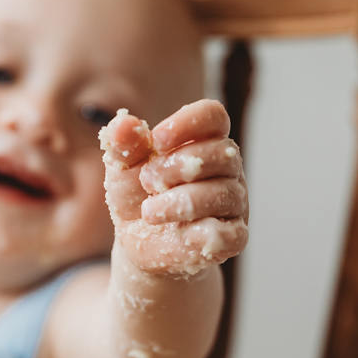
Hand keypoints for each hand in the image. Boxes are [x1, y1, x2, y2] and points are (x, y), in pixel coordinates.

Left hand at [101, 100, 248, 274]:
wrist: (139, 241)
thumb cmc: (137, 194)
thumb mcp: (123, 167)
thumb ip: (123, 144)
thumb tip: (123, 124)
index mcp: (204, 140)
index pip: (214, 116)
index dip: (189, 122)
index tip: (156, 139)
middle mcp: (226, 168)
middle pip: (221, 153)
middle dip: (177, 166)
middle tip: (147, 181)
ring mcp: (234, 203)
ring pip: (222, 193)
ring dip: (180, 201)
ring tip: (150, 212)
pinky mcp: (234, 237)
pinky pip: (228, 233)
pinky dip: (200, 233)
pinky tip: (179, 233)